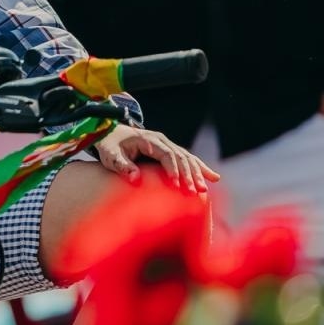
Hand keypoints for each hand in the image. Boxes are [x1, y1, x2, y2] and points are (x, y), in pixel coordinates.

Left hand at [95, 124, 219, 195]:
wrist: (110, 132)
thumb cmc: (109, 146)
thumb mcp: (110, 155)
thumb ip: (122, 165)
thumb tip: (136, 178)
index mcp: (148, 140)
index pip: (166, 154)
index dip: (173, 169)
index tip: (177, 186)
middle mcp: (161, 140)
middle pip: (180, 156)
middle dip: (189, 174)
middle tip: (196, 192)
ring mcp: (166, 144)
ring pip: (187, 157)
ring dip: (197, 173)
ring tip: (205, 189)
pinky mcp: (169, 150)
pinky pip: (187, 158)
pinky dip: (200, 168)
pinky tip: (213, 177)